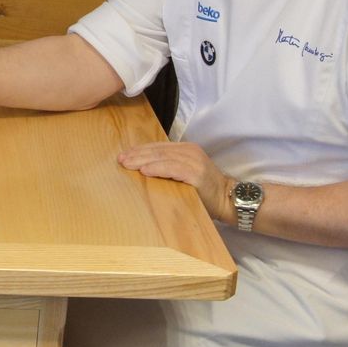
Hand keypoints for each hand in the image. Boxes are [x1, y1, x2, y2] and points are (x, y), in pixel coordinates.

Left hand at [116, 142, 231, 221]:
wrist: (227, 199)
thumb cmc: (203, 189)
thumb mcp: (184, 173)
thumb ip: (169, 167)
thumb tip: (142, 168)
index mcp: (186, 149)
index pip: (158, 147)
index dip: (140, 150)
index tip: (123, 155)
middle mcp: (190, 152)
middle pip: (157, 151)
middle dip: (137, 154)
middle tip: (120, 159)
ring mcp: (194, 162)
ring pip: (163, 158)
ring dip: (143, 160)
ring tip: (128, 164)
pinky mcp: (197, 174)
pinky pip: (173, 169)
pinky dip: (158, 169)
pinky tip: (145, 171)